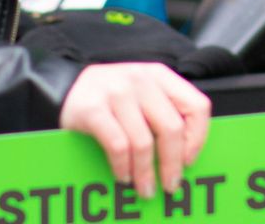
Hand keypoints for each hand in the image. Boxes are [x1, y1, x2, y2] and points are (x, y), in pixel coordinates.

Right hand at [60, 62, 210, 199]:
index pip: (197, 106)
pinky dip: (123, 167)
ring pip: (143, 142)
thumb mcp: (145, 93)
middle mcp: (141, 79)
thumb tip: (185, 157)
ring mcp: (116, 92)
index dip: (198, 138)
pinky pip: (117, 146)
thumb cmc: (114, 96)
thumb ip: (165, 112)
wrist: (67, 85)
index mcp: (160, 75)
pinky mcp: (92, 109)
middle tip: (170, 185)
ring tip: (145, 188)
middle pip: (171, 128)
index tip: (189, 161)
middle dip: (172, 164)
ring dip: (146, 173)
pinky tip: (124, 176)